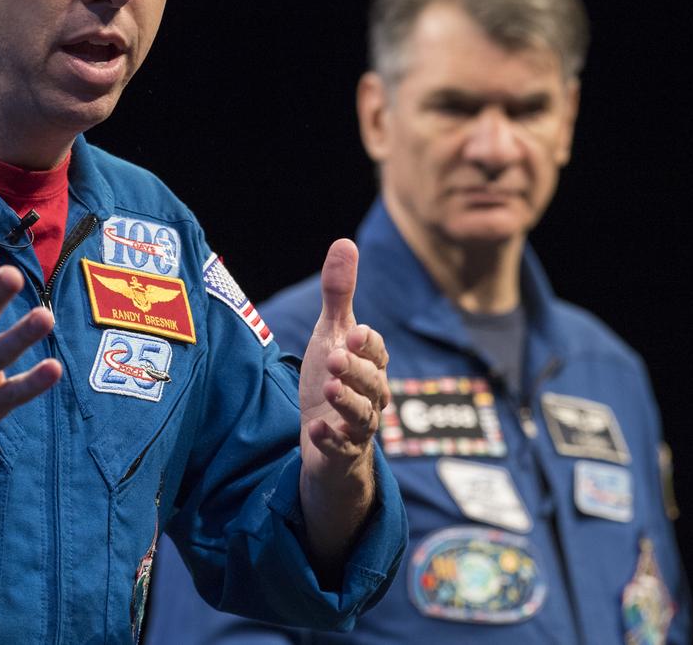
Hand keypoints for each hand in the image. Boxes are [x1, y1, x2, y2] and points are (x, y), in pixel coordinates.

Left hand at [297, 238, 389, 571]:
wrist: (323, 434)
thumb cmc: (332, 377)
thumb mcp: (331, 334)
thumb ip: (339, 293)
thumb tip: (345, 241)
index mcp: (370, 364)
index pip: (376, 350)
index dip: (367, 342)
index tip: (353, 330)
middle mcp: (371, 395)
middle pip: (373, 383)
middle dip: (358, 370)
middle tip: (337, 357)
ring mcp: (358, 425)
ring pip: (364, 416)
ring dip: (348, 403)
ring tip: (331, 389)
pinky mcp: (341, 451)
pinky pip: (342, 449)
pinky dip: (330, 440)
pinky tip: (316, 431)